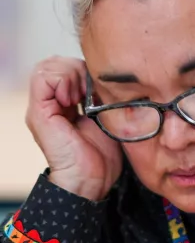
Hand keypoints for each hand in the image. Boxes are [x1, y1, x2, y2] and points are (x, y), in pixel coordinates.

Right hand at [26, 57, 121, 201]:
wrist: (91, 179)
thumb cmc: (102, 156)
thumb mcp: (107, 119)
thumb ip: (101, 98)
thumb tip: (107, 79)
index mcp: (64, 104)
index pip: (67, 67)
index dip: (86, 70)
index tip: (101, 89)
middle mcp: (50, 103)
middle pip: (56, 63)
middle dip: (79, 69)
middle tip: (92, 90)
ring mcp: (43, 107)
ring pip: (48, 66)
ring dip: (71, 74)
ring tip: (83, 96)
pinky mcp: (39, 112)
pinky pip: (43, 77)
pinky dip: (62, 81)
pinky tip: (75, 99)